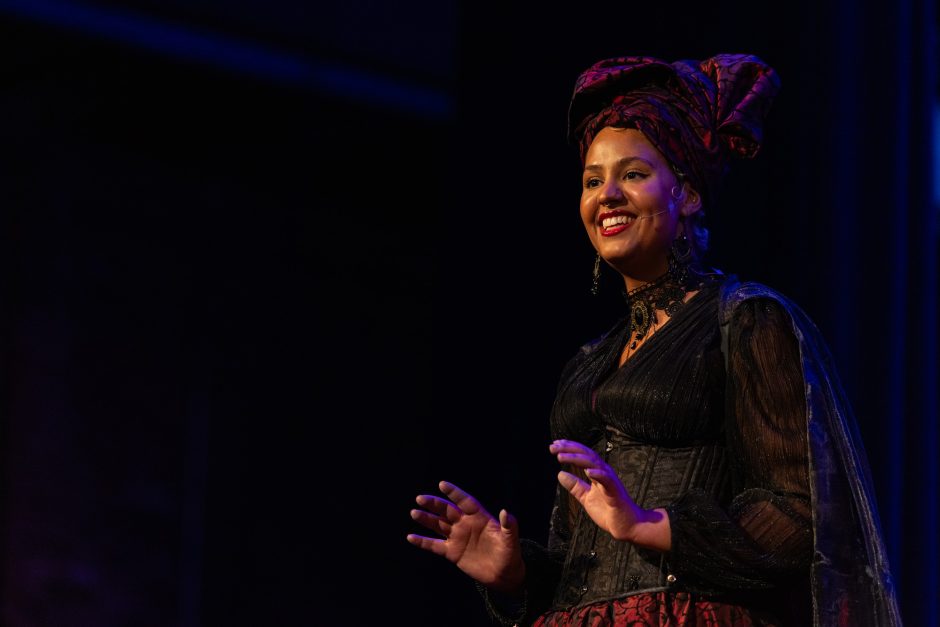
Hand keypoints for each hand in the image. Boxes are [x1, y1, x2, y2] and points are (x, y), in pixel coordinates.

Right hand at [407, 481, 525, 592]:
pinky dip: (423, 541)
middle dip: (434, 504)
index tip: (442, 484)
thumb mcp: (511, 540)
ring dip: (426, 519)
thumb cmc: (510, 554)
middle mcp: (466, 524)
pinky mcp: (452, 552)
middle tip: (420, 498)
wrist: (504, 575)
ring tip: (414, 512)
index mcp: (479, 517)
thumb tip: (506, 511)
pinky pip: (435, 545)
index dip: (454, 493)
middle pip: (447, 511)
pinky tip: (411, 537)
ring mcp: (457, 537)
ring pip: (438, 525)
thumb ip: (509, 526)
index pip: (465, 501)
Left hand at [550, 439, 669, 548]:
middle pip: (586, 455)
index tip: (554, 444)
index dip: (569, 448)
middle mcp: (604, 473)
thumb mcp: (586, 497)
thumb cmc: (609, 511)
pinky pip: (607, 480)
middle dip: (569, 449)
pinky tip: (587, 472)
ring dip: (577, 458)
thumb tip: (560, 474)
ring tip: (562, 457)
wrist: (627, 526)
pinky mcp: (615, 492)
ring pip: (594, 464)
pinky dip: (598, 474)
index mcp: (597, 473)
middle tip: (553, 446)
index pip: (582, 455)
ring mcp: (610, 481)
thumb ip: (575, 486)